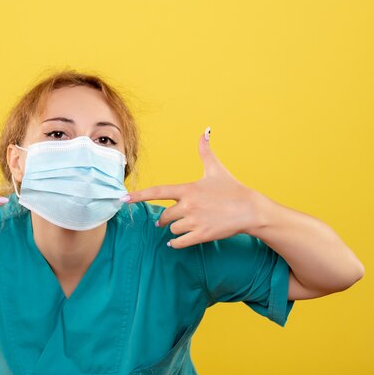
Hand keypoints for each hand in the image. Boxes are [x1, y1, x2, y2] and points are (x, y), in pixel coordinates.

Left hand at [125, 130, 262, 248]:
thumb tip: (205, 131)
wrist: (250, 210)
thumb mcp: (217, 169)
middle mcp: (188, 205)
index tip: (123, 199)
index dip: (138, 195)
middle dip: (163, 219)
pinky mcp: (202, 235)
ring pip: (172, 229)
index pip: (157, 191)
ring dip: (173, 229)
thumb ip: (206, 151)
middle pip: (163, 216)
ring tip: (183, 225)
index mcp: (187, 189)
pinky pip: (179, 242)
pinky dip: (175, 243)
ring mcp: (195, 221)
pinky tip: (175, 241)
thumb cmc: (232, 189)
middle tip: (164, 220)